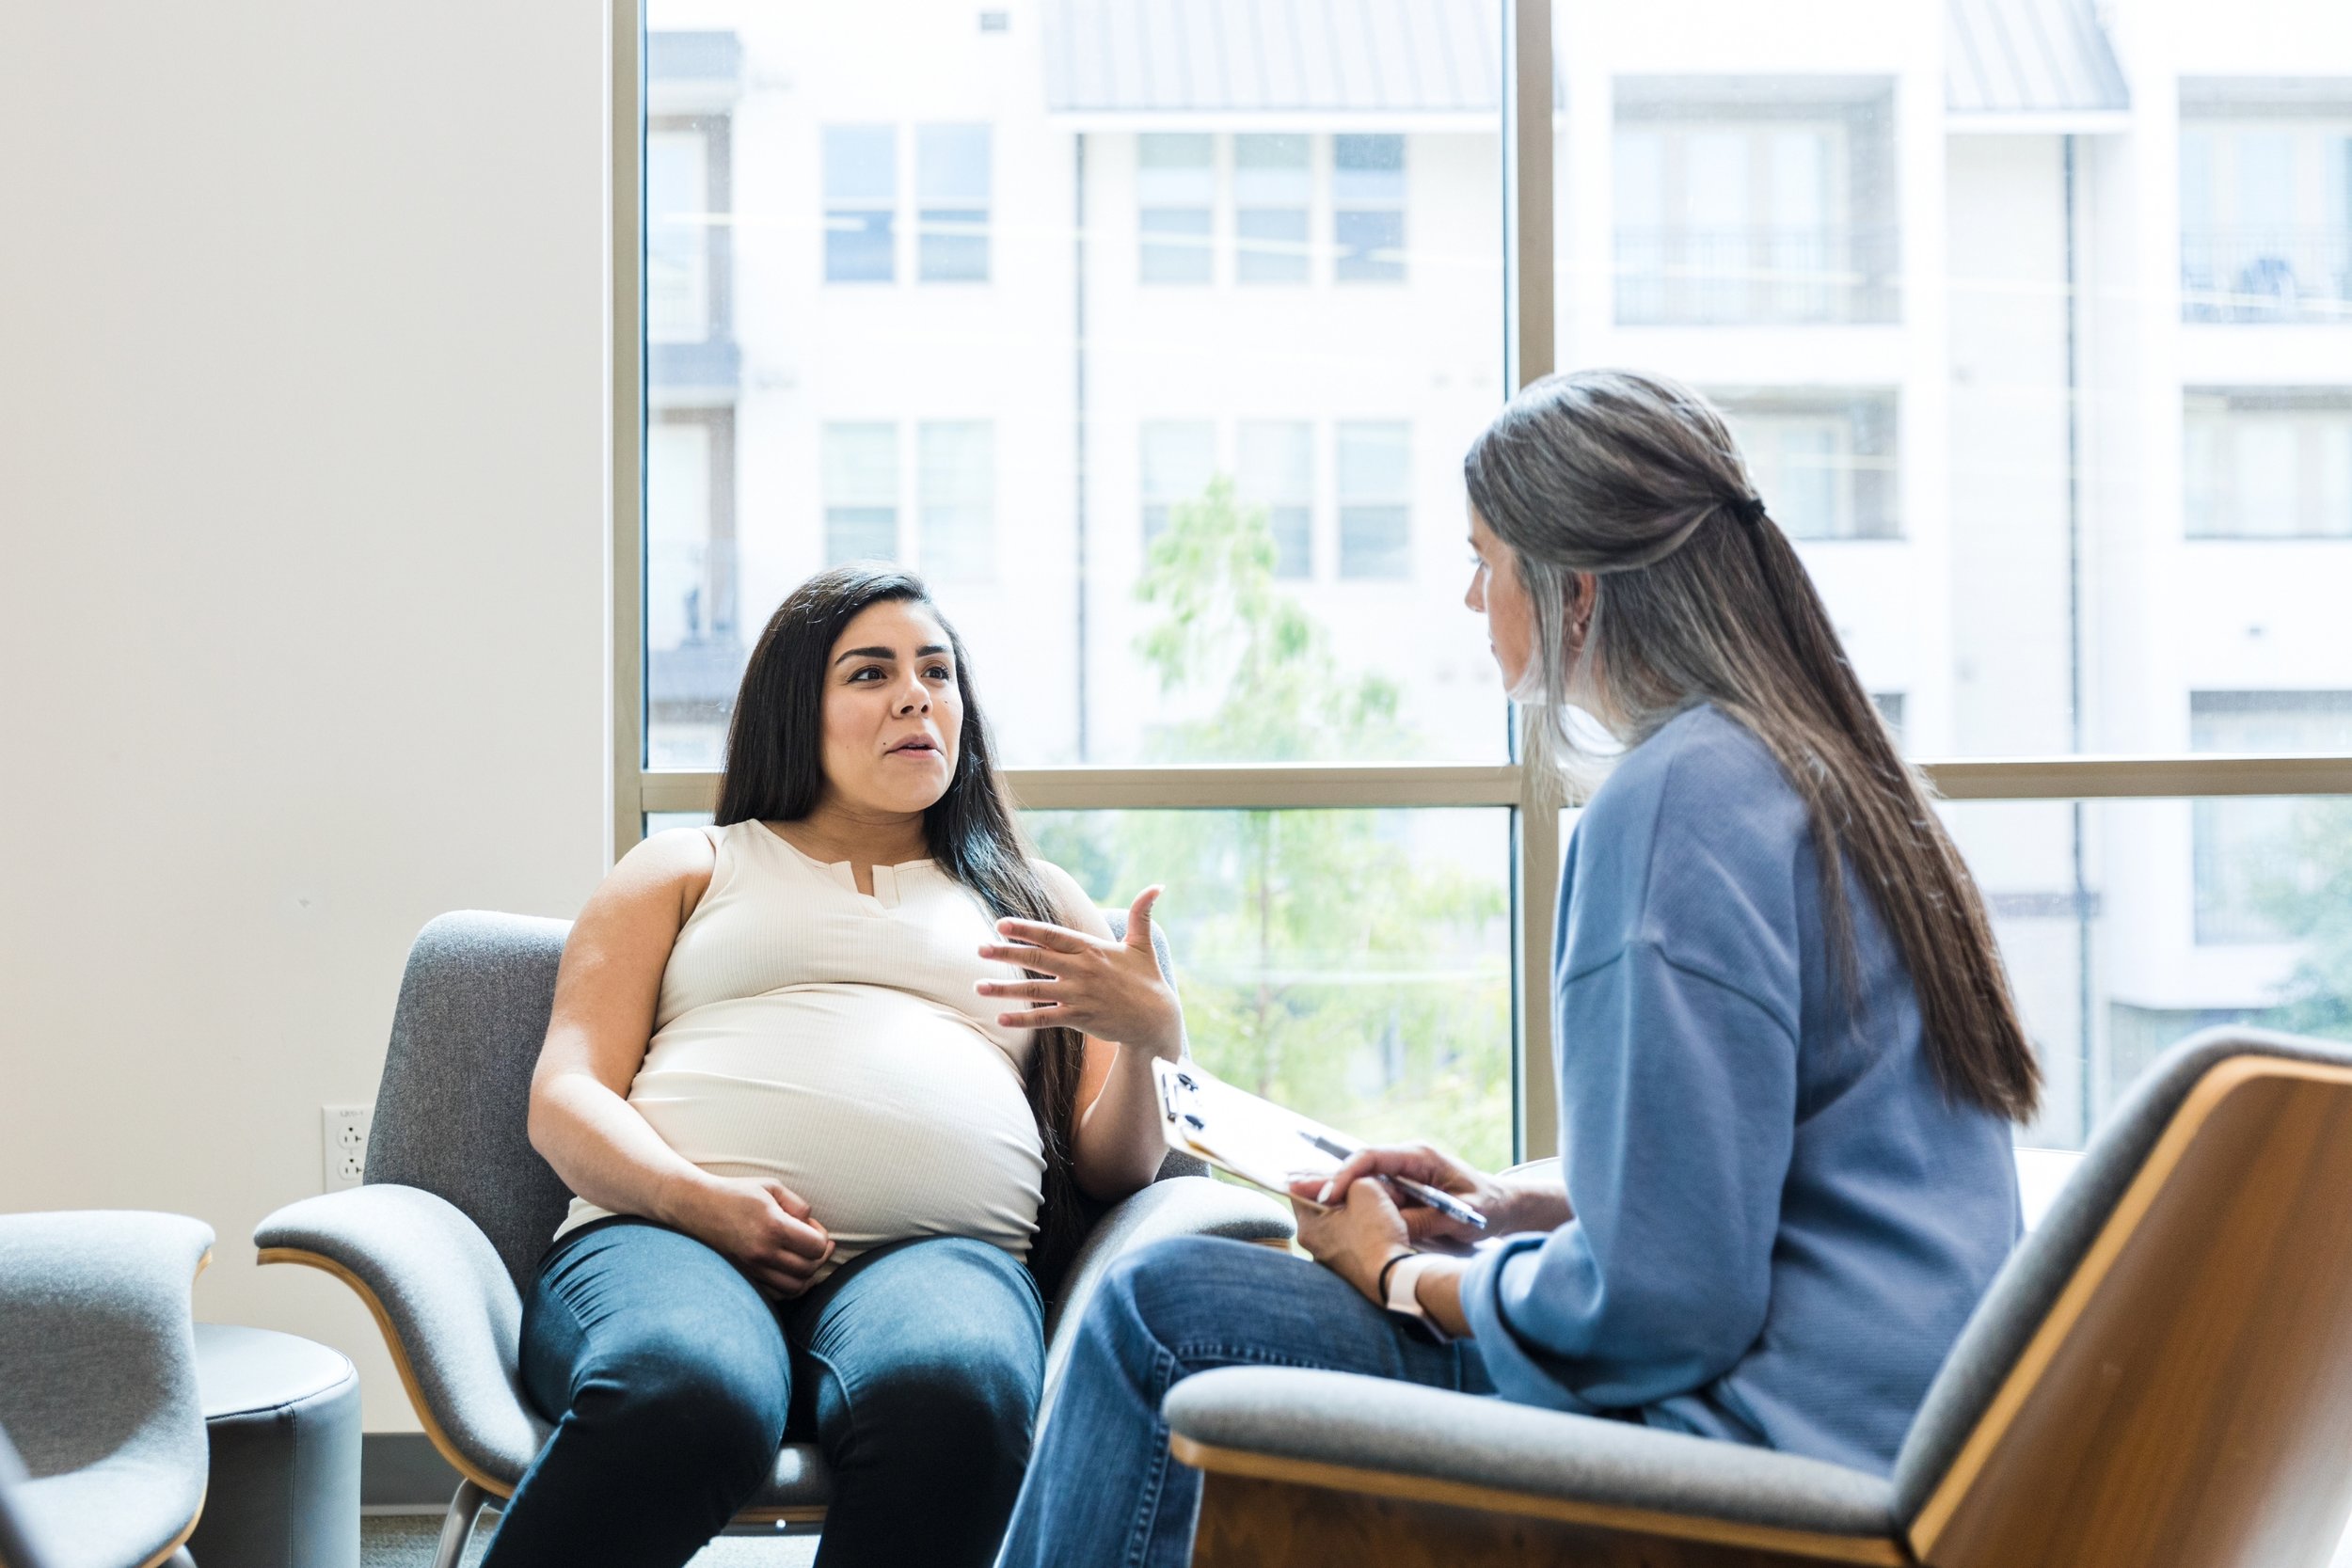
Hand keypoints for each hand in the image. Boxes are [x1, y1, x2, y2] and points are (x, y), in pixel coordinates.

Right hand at [676, 1174, 833, 1299]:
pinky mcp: (745, 1277)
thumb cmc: (737, 1193)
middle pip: (809, 1270)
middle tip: (811, 1241)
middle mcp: (763, 1252)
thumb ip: (799, 1206)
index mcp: (773, 1227)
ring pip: (795, 1288)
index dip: (822, 1237)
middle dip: (818, 1256)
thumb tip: (811, 1226)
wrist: (698, 1207)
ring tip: (802, 1257)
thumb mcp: (772, 1187)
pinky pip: (777, 1294)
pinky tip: (788, 1269)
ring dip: (806, 1274)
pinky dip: (789, 1286)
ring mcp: (752, 1268)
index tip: (812, 1227)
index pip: (815, 1247)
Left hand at [977, 887, 1182, 1056]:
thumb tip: (1157, 886)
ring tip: (978, 986)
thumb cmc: (1147, 980)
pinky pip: (1045, 1019)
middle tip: (979, 949)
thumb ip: (1142, 914)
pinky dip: (1023, 1019)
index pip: (1052, 935)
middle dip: (1006, 954)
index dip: (1026, 929)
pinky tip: (1001, 1018)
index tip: (1000, 924)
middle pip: (1037, 959)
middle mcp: (1082, 971)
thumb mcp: (1143, 944)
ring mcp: (1079, 996)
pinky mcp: (1079, 1019)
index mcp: (1092, 949)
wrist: (1156, 1020)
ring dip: (1005, 989)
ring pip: (1035, 991)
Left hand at [1289, 1172, 1413, 1302]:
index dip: (1319, 1175)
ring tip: (1380, 1203)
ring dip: (1358, 1210)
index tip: (1337, 1168)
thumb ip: (1353, 1178)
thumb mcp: (1365, 1188)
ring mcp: (1332, 1260)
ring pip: (1342, 1223)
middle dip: (1345, 1192)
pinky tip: (1383, 1224)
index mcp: (1307, 1226)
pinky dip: (1365, 1229)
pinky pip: (1354, 1240)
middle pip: (1324, 1206)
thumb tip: (1355, 1184)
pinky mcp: (1351, 1269)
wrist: (1394, 1278)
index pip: (1301, 1190)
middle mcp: (1313, 1246)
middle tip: (1364, 1183)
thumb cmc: (1375, 1234)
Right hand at [1315, 1142, 1511, 1250]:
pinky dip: (1348, 1201)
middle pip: (1358, 1165)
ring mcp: (1402, 1175)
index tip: (1329, 1195)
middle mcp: (1405, 1160)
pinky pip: (1370, 1194)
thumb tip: (1390, 1225)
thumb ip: (1427, 1218)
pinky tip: (1323, 1209)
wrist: (1505, 1206)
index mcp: (1419, 1156)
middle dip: (1327, 1177)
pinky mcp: (1401, 1190)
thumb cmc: (1489, 1207)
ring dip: (1333, 1190)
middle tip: (1293, 1187)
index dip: (1347, 1174)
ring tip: (1297, 1195)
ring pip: (1360, 1180)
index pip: (1372, 1157)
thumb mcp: (1461, 1216)